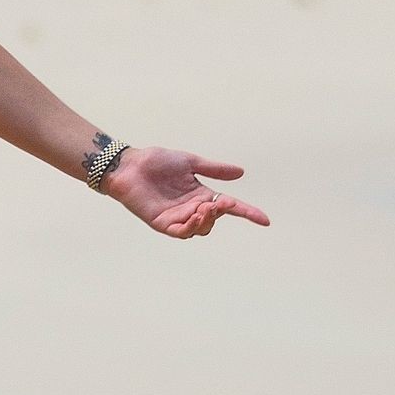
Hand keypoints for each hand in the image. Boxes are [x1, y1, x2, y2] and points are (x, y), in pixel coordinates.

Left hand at [103, 147, 269, 237]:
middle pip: (214, 220)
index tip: (265, 221)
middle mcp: (191, 208)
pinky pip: (180, 232)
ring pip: (199, 229)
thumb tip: (241, 173)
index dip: (247, 213)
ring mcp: (176, 217)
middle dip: (221, 212)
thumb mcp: (190, 162)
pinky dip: (190, 227)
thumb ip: (214, 169)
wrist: (129, 164)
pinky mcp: (161, 223)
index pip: (229, 207)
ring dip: (206, 220)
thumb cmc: (157, 161)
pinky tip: (194, 216)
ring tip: (205, 208)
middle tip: (220, 201)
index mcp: (201, 194)